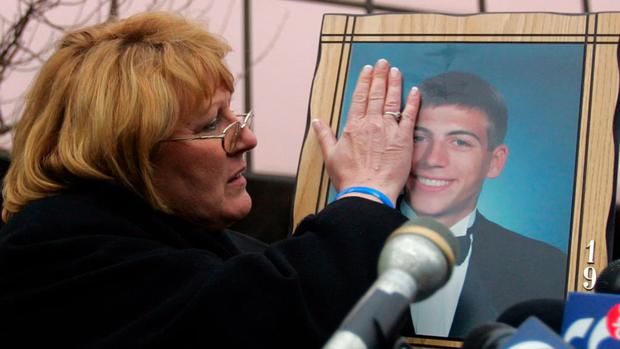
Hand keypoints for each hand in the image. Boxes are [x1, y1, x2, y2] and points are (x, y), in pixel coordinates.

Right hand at [312, 58, 420, 204]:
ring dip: (395, 84)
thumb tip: (317, 121)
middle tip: (384, 62)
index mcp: (354, 126)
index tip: (368, 70)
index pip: (360, 97)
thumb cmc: (349, 177)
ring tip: (396, 71)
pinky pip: (410, 116)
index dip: (365, 81)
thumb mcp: (330, 156)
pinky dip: (413, 102)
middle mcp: (372, 123)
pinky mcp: (404, 139)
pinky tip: (415, 91)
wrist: (367, 191)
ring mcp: (389, 129)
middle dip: (380, 76)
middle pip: (376, 94)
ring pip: (392, 100)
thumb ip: (324, 136)